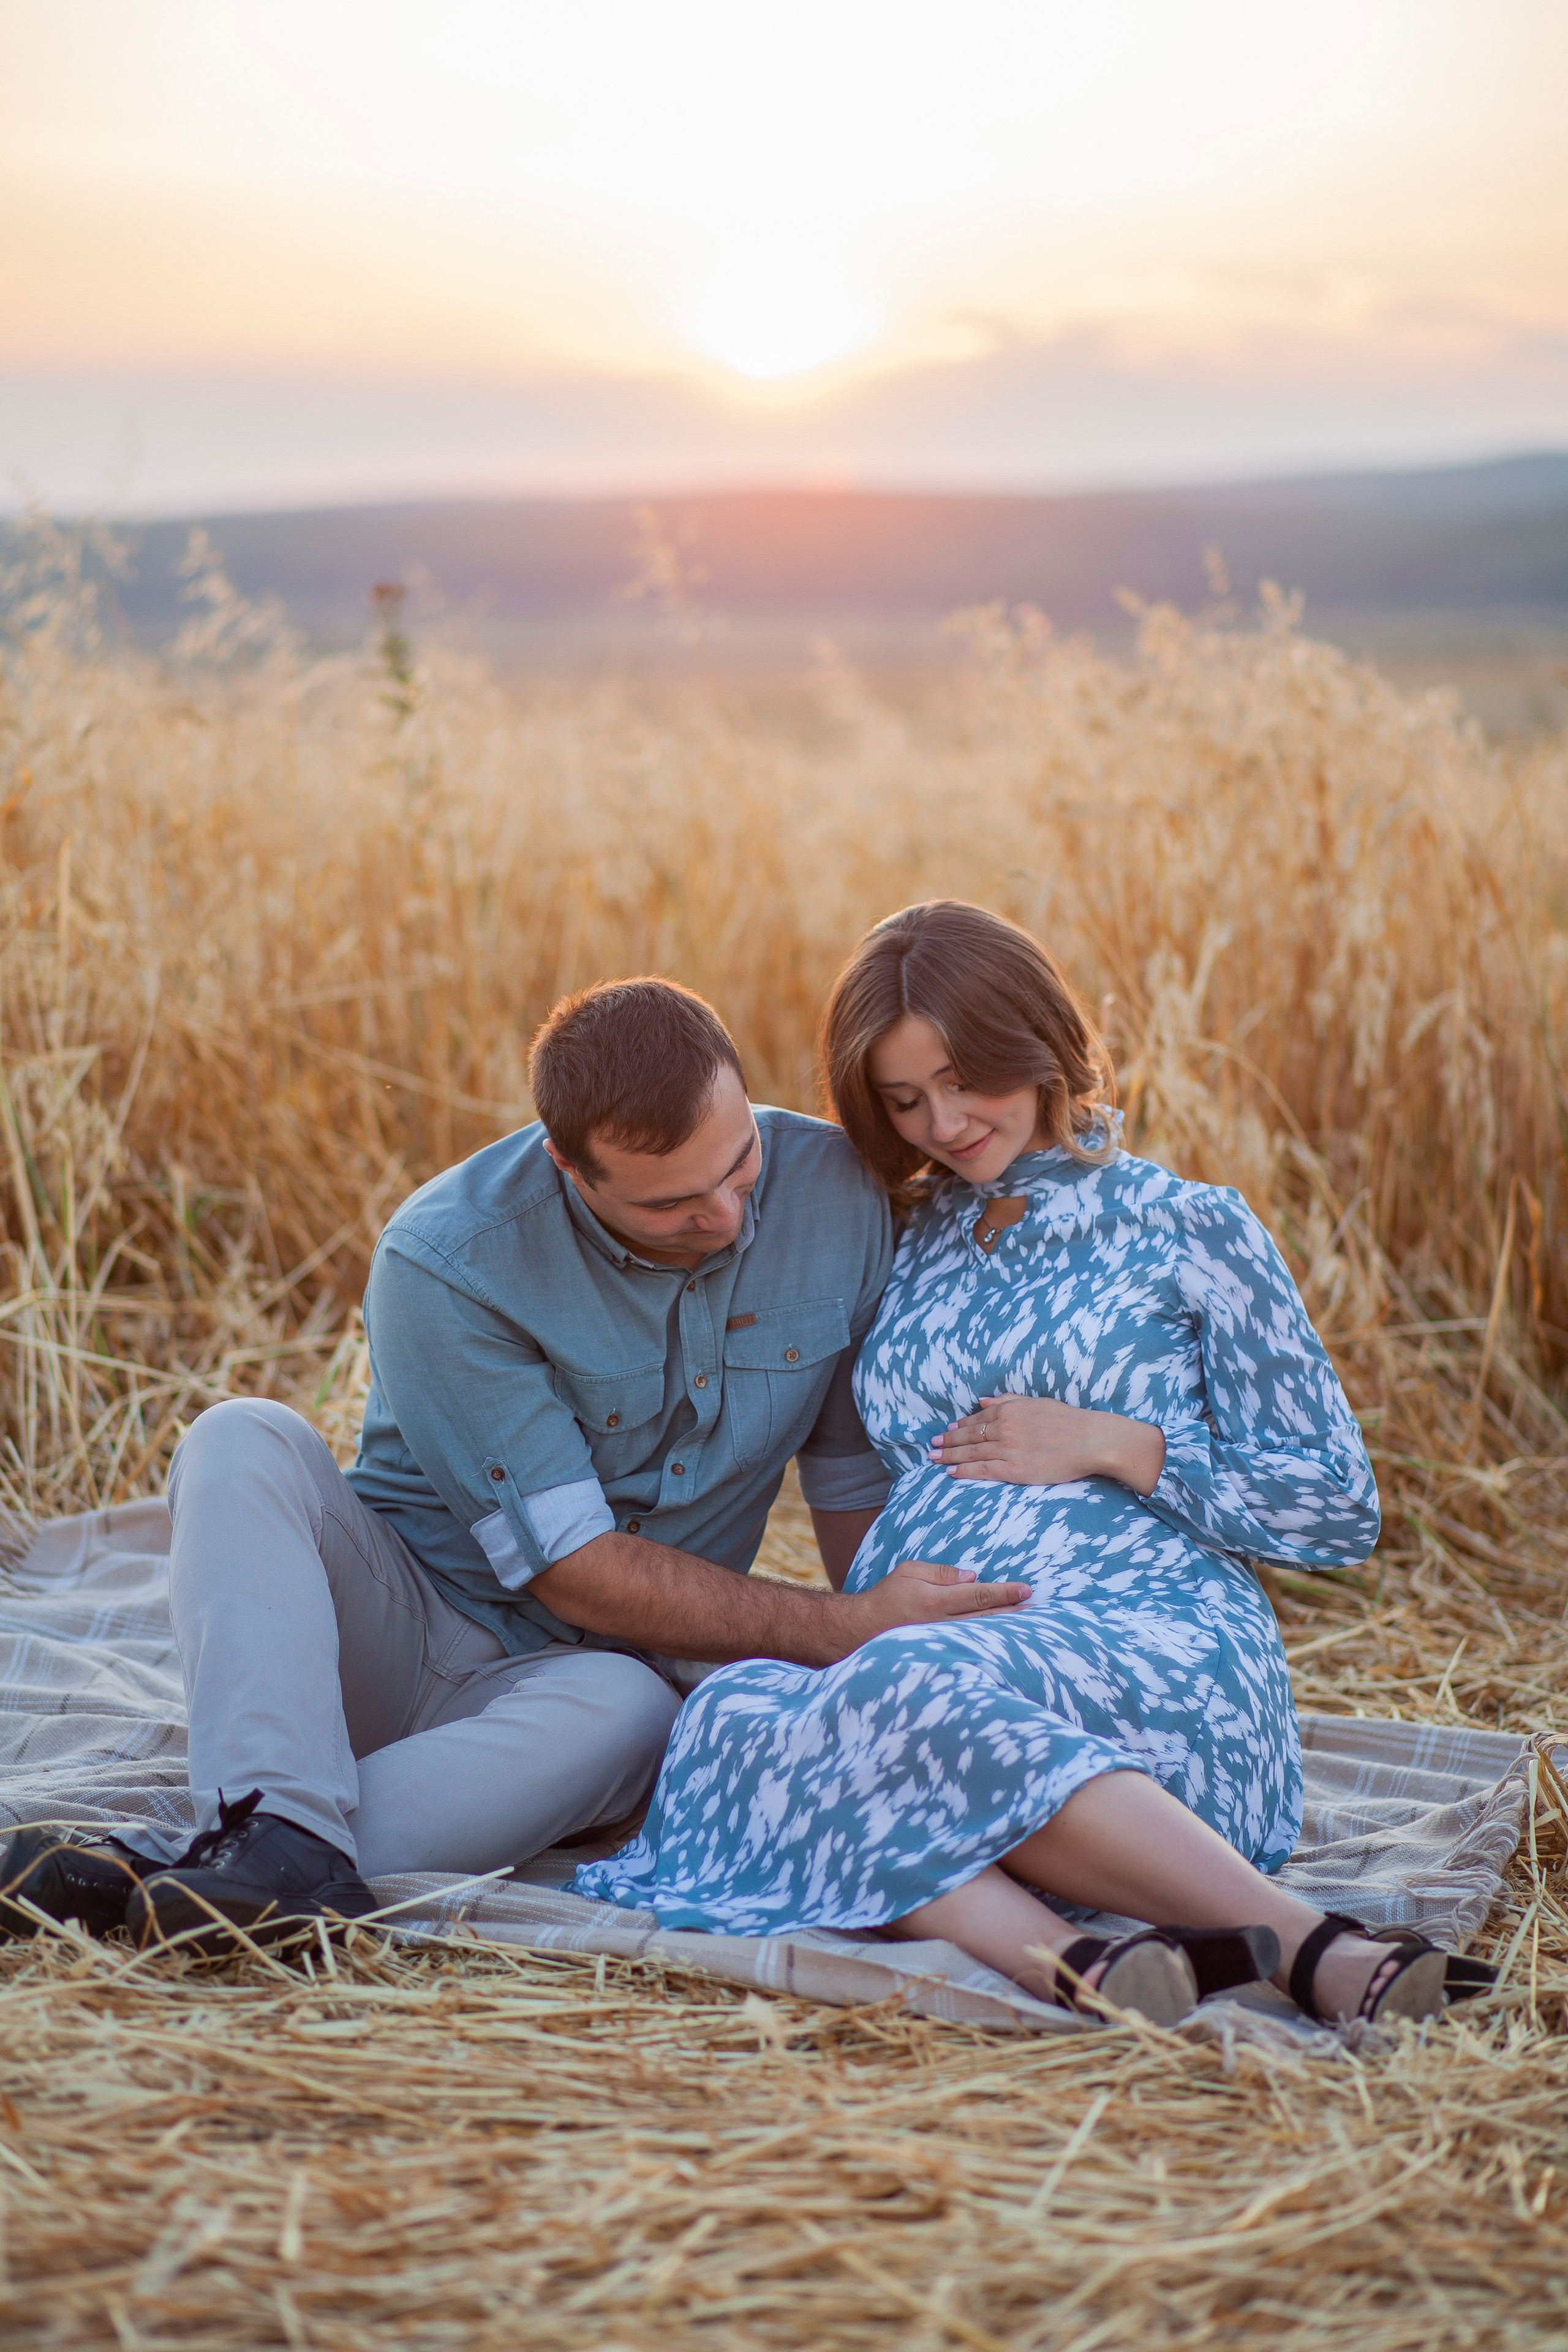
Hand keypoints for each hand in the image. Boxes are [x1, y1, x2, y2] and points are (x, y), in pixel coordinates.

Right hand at [847, 1557, 1029, 1642]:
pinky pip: (968, 1646)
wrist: (860, 1630)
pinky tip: (1002, 1640)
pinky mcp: (938, 1652)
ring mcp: (940, 1642)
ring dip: (1005, 1629)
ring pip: (980, 1635)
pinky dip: (987, 1642)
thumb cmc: (886, 1596)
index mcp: (935, 1601)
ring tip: (1028, 1625)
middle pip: (986, 1618)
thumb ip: (940, 1572)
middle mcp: (940, 1624)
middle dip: (1013, 1612)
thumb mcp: (908, 1571)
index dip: (1004, 1592)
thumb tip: (972, 1576)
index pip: (978, 1595)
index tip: (1026, 1589)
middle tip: (1038, 1608)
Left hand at [932, 1394, 1165, 1495]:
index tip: (947, 1431)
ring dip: (950, 1456)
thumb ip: (1008, 1400)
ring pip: (972, 1453)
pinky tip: (952, 1473)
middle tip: (933, 1446)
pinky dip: (965, 1471)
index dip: (960, 1426)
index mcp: (1010, 1409)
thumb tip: (982, 1400)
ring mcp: (1008, 1448)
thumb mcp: (1036, 1402)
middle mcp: (1005, 1427)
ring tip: (935, 1459)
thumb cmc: (1068, 1420)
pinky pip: (983, 1470)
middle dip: (948, 1442)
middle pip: (969, 1436)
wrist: (1090, 1440)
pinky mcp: (1015, 1469)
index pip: (977, 1418)